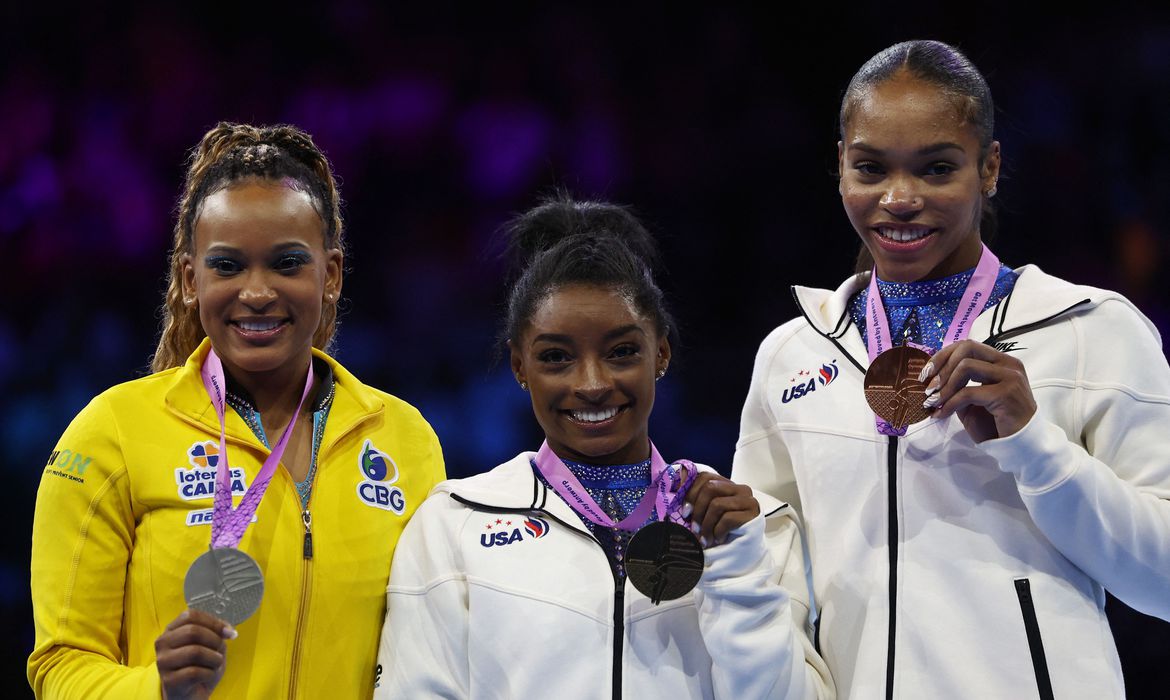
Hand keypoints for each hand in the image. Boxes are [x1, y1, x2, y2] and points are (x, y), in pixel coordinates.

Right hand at [155, 609, 235, 699]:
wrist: (189, 695)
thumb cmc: (199, 667)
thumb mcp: (210, 646)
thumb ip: (216, 633)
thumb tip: (229, 631)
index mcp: (172, 630)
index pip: (190, 615)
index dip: (213, 622)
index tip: (228, 632)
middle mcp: (163, 643)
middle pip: (193, 631)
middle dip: (215, 640)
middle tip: (220, 651)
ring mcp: (163, 662)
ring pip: (195, 651)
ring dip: (214, 658)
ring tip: (216, 664)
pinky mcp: (168, 680)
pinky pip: (194, 672)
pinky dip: (209, 673)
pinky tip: (208, 676)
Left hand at [677, 468, 759, 547]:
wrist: (745, 553)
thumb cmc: (722, 533)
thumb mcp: (708, 515)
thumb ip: (698, 501)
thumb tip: (676, 489)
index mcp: (728, 485)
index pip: (705, 477)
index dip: (691, 493)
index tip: (685, 512)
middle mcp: (740, 489)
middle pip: (710, 487)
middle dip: (698, 510)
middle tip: (694, 529)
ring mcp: (748, 500)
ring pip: (717, 504)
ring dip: (707, 525)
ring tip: (706, 539)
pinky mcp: (753, 514)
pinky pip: (727, 518)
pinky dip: (718, 531)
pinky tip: (719, 539)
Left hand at [920, 339, 1036, 442]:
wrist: (1021, 445)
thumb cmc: (996, 423)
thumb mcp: (972, 400)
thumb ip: (958, 385)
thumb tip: (932, 377)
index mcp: (1002, 361)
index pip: (968, 345)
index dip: (943, 355)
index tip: (927, 372)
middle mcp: (1008, 364)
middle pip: (967, 348)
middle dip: (941, 366)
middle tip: (928, 387)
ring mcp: (1010, 377)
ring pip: (966, 366)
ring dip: (944, 385)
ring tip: (933, 402)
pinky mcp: (1006, 394)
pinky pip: (968, 392)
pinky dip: (950, 403)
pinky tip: (942, 414)